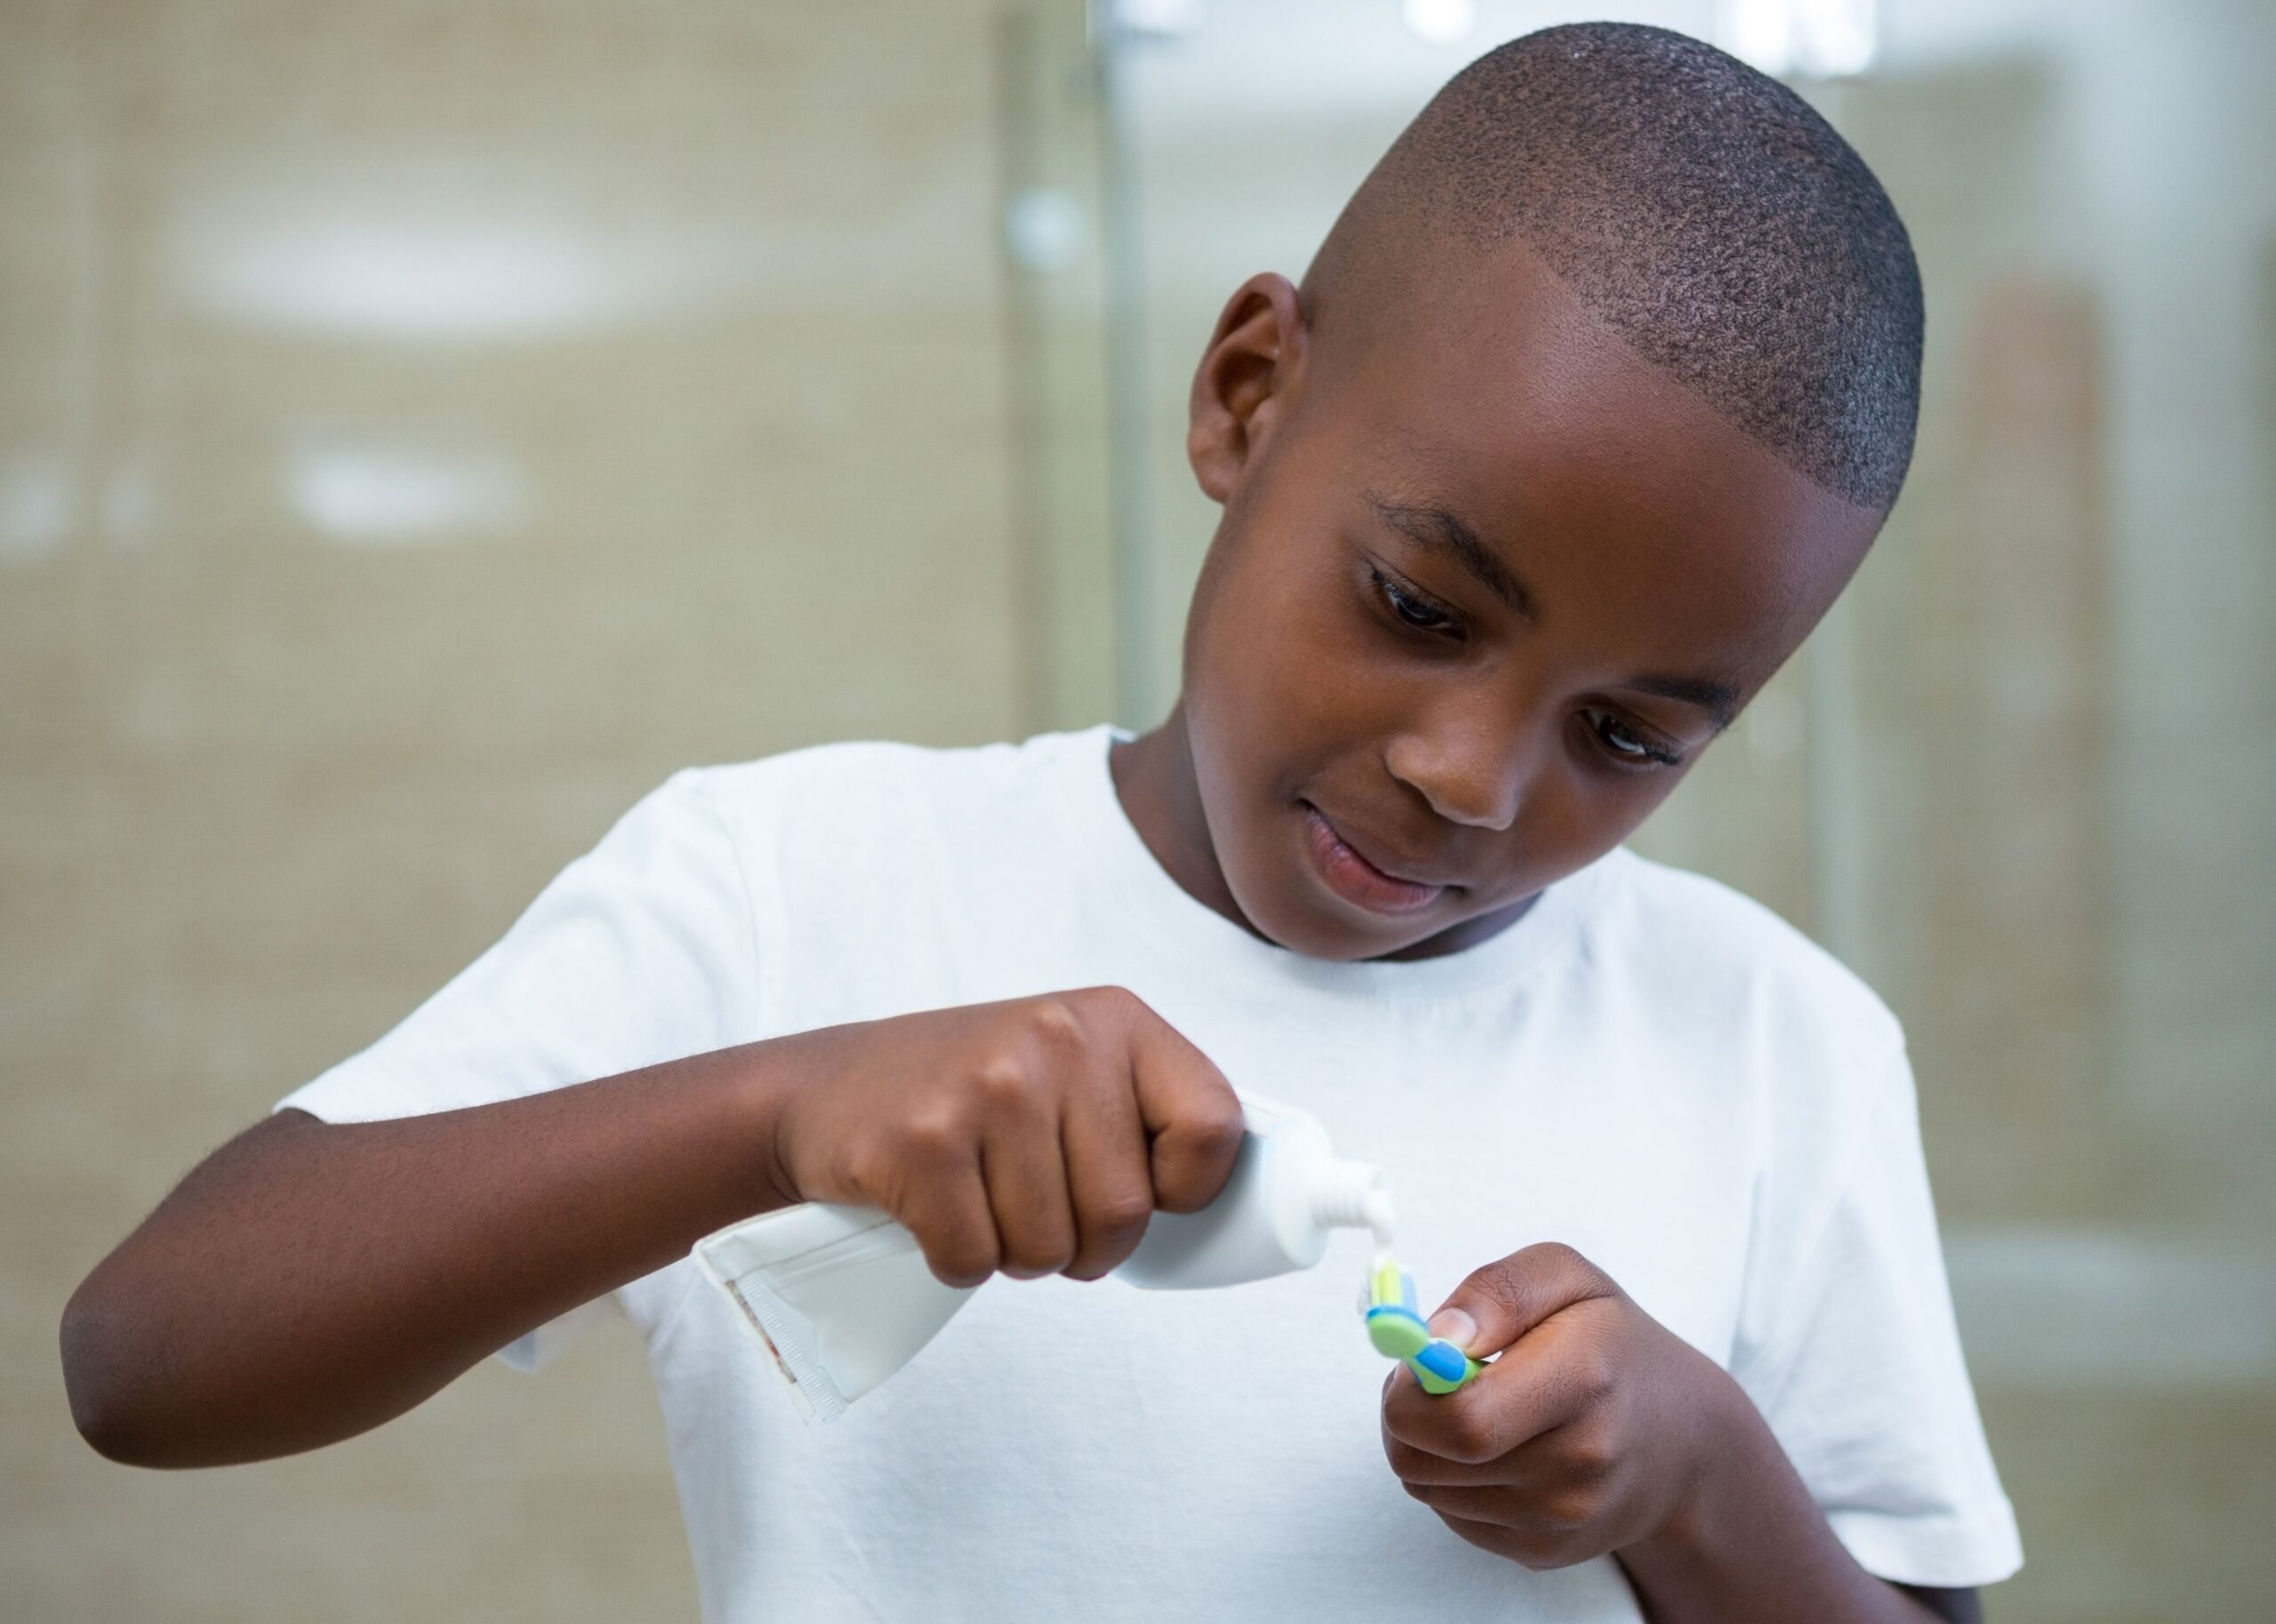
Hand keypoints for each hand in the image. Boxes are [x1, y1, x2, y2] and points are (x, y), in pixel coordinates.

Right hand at [760, 987, 1246, 1287]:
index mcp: (1114, 1020)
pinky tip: (932, 1210)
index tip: (1150, 1195)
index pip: (1215, 1126)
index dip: (1189, 1188)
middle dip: (1085, 1245)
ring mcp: (987, 1088)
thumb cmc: (965, 1093)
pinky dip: (956, 1260)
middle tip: (1036, 1210)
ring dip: (1016, 1254)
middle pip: (1125, 1213)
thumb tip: (1243, 1199)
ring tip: (981, 1200)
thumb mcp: (1066, 1067)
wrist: (820, 1088)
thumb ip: (1140, 1114)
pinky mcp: (921, 1143)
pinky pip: (975, 1258)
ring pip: (1050, 1248)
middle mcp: (1057, 1041)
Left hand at [1380, 1243, 1737, 1569]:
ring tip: (1474, 1411)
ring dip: (1427, 1449)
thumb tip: (1435, 1338)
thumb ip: (1497, 1292)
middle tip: (1430, 1383)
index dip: (1409, 1392)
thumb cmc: (1611, 1344)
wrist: (1681, 1440)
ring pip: (1429, 1490)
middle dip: (1404, 1418)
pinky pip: (1454, 1518)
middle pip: (1427, 1462)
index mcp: (1583, 1376)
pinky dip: (1453, 1482)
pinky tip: (1495, 1452)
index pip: (1460, 1418)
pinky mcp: (1546, 1551)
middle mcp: (1580, 1459)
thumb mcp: (1566, 1279)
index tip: (1418, 1362)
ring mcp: (1565, 1516)